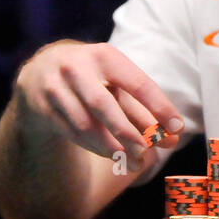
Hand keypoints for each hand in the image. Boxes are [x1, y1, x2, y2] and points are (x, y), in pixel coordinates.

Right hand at [14, 40, 182, 170]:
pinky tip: (111, 156)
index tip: (177, 128)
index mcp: (105, 56)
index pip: (137, 83)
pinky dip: (95, 147)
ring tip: (132, 163)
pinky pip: (71, 133)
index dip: (159, 106)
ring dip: (110, 147)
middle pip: (104, 105)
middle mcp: (76, 68)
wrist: (41, 70)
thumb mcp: (118, 83)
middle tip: (146, 152)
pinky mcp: (41, 107)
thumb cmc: (94, 77)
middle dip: (127, 132)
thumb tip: (174, 136)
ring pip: (85, 124)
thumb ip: (144, 109)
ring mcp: (54, 87)